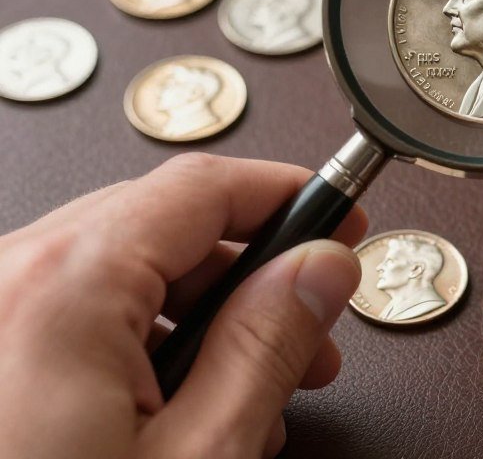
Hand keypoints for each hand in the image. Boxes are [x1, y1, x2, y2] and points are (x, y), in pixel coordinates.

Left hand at [0, 153, 366, 458]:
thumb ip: (269, 345)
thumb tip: (321, 270)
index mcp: (61, 288)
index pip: (201, 189)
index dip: (287, 194)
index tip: (339, 218)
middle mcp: (5, 283)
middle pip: (162, 224)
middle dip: (250, 267)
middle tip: (310, 318)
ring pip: (120, 269)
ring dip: (201, 309)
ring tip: (252, 384)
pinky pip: (73, 311)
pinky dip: (141, 337)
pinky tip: (179, 405)